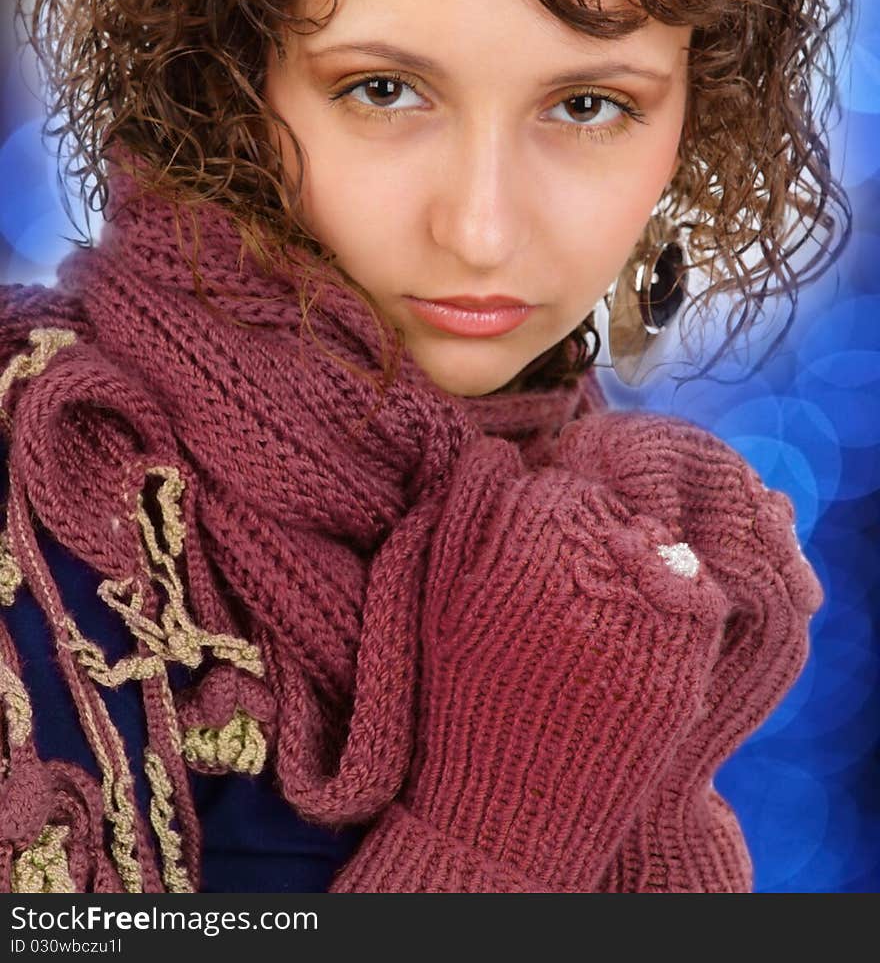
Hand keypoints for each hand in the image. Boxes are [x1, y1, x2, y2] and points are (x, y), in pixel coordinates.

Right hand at [392, 429, 732, 891]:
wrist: (511, 798)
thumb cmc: (466, 687)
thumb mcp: (443, 587)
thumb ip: (471, 503)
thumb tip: (502, 446)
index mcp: (533, 537)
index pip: (563, 487)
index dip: (549, 514)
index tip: (536, 553)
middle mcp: (597, 566)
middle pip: (615, 513)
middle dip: (597, 537)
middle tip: (572, 587)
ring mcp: (647, 610)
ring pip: (658, 547)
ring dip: (638, 565)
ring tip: (604, 610)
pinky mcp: (684, 656)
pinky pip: (695, 596)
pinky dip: (675, 599)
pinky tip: (638, 628)